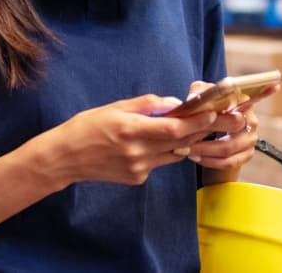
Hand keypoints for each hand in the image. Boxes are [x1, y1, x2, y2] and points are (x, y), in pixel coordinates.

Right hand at [43, 94, 217, 187]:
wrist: (65, 158)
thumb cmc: (87, 127)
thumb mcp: (115, 107)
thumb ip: (146, 105)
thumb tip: (173, 103)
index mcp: (132, 130)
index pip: (174, 129)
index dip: (196, 122)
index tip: (212, 113)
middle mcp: (138, 152)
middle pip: (179, 142)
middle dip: (199, 130)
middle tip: (215, 119)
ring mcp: (138, 169)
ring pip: (172, 154)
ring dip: (185, 141)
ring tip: (194, 127)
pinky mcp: (136, 178)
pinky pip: (158, 162)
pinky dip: (163, 151)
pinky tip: (156, 142)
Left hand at [184, 81, 280, 170]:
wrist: (209, 136)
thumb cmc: (207, 111)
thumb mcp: (201, 96)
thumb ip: (198, 91)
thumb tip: (193, 97)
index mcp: (244, 103)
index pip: (257, 95)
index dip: (265, 91)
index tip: (274, 85)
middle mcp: (252, 120)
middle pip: (233, 127)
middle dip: (208, 133)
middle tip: (187, 138)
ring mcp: (251, 139)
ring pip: (228, 148)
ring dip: (205, 151)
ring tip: (187, 149)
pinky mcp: (246, 155)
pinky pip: (228, 162)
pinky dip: (210, 161)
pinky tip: (196, 157)